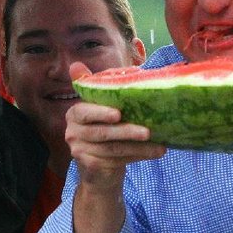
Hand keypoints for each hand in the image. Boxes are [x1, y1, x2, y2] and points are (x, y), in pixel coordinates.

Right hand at [66, 62, 165, 187]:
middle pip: (102, 132)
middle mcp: (72, 131)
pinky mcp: (90, 165)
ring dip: (139, 147)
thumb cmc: (107, 130)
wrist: (101, 169)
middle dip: (127, 132)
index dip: (100, 112)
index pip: (84, 111)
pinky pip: (117, 160)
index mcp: (75, 113)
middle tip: (148, 132)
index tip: (118, 114)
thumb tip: (77, 63)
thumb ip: (99, 88)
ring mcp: (79, 150)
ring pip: (113, 148)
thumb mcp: (105, 108)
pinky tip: (155, 153)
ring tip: (160, 146)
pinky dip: (138, 156)